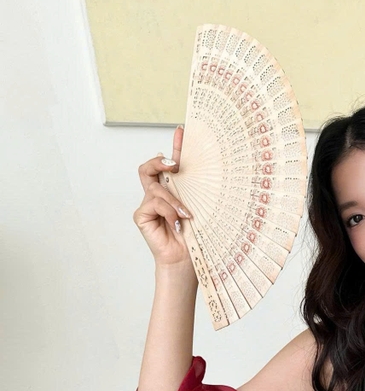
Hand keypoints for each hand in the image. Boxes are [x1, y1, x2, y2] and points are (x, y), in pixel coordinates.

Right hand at [132, 125, 195, 270]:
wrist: (185, 259)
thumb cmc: (194, 237)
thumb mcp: (198, 208)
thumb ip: (192, 190)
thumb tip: (193, 169)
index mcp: (173, 191)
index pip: (170, 165)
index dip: (175, 147)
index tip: (182, 131)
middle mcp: (158, 195)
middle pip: (149, 168)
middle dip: (160, 162)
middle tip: (174, 165)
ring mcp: (148, 204)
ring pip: (155, 188)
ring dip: (172, 200)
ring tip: (185, 215)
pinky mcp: (141, 215)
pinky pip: (154, 203)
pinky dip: (168, 212)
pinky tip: (176, 223)